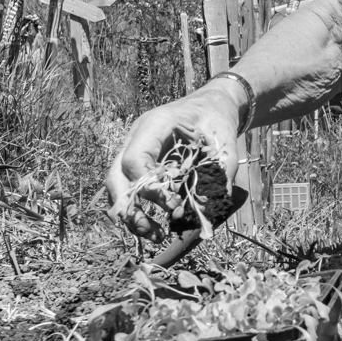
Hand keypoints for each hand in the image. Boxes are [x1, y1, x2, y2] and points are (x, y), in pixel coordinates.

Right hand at [106, 84, 244, 238]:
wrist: (209, 105)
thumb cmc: (215, 118)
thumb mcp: (225, 138)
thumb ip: (222, 168)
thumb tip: (214, 204)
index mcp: (155, 124)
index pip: (134, 159)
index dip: (149, 187)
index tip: (174, 205)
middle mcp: (136, 137)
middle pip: (116, 176)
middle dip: (129, 207)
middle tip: (149, 230)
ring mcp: (133, 149)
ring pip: (117, 186)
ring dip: (131, 214)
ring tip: (154, 235)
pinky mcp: (138, 163)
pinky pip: (128, 188)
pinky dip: (138, 209)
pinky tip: (153, 227)